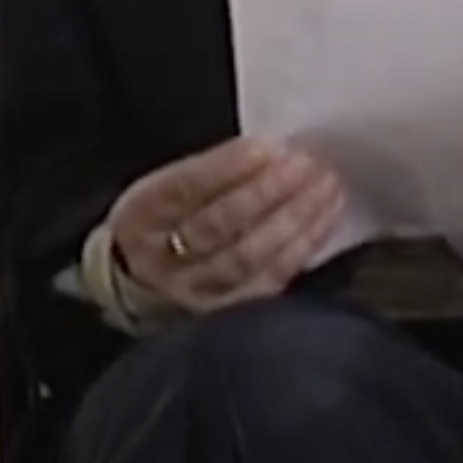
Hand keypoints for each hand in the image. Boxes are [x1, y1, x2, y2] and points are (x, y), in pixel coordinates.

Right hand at [105, 137, 345, 314]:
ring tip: (325, 188)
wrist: (137, 283)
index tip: (270, 146)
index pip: (185, 188)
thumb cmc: (159, 223)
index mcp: (141, 215)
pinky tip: (322, 223)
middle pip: (218, 225)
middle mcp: (162, 258)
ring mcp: (194, 292)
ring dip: (293, 220)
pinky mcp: (223, 316)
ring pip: (246, 257)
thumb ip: (205, 174)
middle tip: (308, 164)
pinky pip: (266, 284)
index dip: (229, 167)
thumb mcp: (160, 190)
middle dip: (268, 191)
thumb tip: (269, 152)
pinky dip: (298, 251)